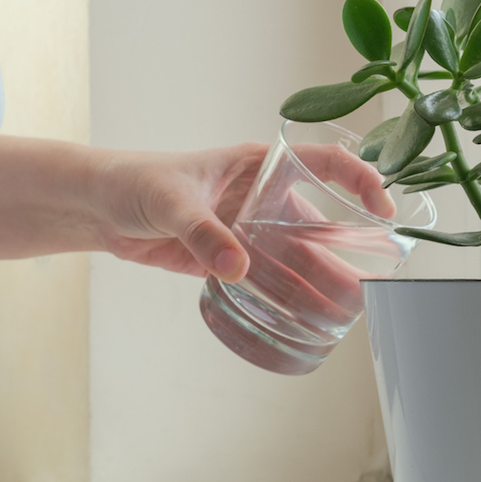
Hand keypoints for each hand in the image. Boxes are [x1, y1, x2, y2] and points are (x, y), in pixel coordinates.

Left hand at [97, 141, 395, 284]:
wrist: (99, 207)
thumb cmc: (134, 182)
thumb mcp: (170, 201)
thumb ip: (202, 233)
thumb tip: (236, 267)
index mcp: (259, 165)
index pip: (324, 163)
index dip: (359, 180)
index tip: (381, 207)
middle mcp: (264, 197)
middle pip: (320, 224)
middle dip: (348, 252)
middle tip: (371, 282)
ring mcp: (250, 229)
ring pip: (298, 257)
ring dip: (321, 283)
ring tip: (345, 312)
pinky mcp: (232, 258)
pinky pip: (270, 279)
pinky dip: (289, 297)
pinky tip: (305, 317)